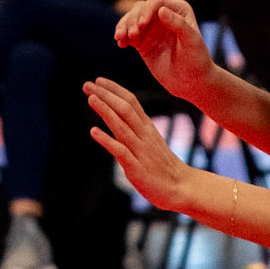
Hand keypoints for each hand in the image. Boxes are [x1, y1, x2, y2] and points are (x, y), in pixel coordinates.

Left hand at [86, 78, 194, 212]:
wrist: (182, 188)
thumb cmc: (163, 165)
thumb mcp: (151, 140)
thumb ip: (136, 127)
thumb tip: (118, 115)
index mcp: (147, 127)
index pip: (131, 101)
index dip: (114, 89)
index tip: (98, 80)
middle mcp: (144, 135)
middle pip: (125, 109)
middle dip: (106, 95)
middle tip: (87, 84)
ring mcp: (141, 151)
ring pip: (122, 127)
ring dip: (105, 111)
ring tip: (90, 99)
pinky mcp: (136, 168)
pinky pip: (120, 151)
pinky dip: (107, 140)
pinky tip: (93, 131)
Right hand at [113, 0, 214, 103]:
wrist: (192, 83)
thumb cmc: (197, 61)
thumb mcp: (192, 42)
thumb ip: (179, 24)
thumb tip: (161, 10)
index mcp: (178, 10)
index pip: (156, 3)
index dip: (146, 11)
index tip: (141, 25)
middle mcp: (163, 15)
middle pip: (140, 9)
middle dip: (133, 19)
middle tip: (132, 35)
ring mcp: (151, 28)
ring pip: (131, 19)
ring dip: (123, 26)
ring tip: (120, 38)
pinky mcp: (142, 41)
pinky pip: (128, 34)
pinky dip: (122, 36)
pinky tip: (121, 44)